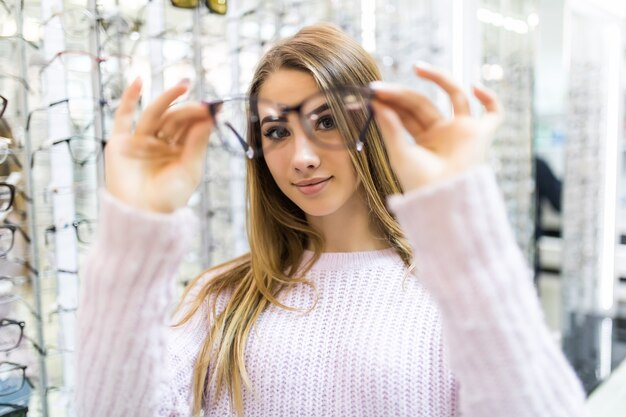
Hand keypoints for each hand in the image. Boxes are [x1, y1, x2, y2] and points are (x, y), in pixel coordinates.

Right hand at [105, 78, 213, 212]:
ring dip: (167, 98)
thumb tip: (208, 118)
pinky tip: (139, 81)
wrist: (141, 215)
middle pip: (174, 119)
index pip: (190, 126)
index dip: (202, 116)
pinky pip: (123, 116)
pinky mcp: (120, 142)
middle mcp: (160, 143)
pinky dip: (129, 99)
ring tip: (184, 86)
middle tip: (203, 104)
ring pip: (155, 114)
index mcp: (179, 151)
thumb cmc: (168, 198)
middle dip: (188, 110)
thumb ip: (196, 144)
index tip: (216, 106)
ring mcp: (140, 141)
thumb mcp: (189, 170)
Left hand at [371, 64, 502, 192]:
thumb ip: (390, 127)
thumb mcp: (400, 153)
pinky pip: (493, 114)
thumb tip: (375, 103)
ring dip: (439, 78)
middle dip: (401, 93)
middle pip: (422, 103)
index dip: (389, 102)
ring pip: (455, 96)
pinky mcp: (480, 134)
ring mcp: (462, 130)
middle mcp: (443, 132)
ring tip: (417, 67)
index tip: (370, 93)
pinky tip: (475, 86)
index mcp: (423, 139)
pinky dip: (490, 99)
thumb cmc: (419, 183)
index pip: (406, 113)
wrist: (442, 199)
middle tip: (379, 87)